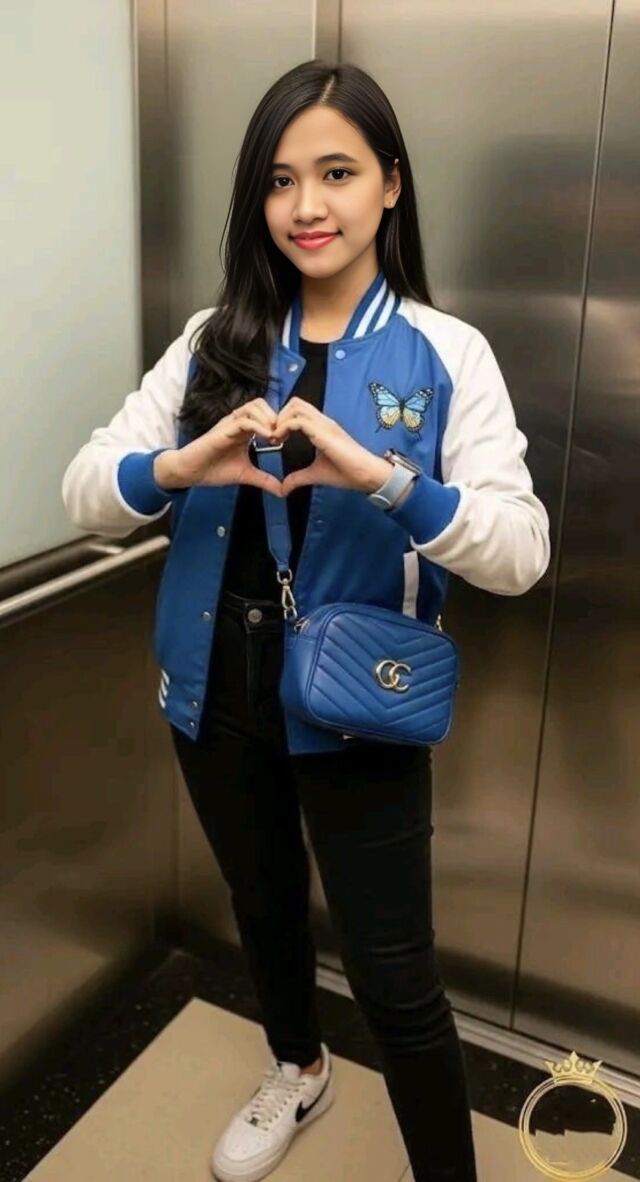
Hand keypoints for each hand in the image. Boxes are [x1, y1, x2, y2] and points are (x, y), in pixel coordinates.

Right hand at [171, 398, 284, 496]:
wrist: (190, 472)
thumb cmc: (213, 470)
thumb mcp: (245, 475)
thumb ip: (264, 479)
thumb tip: (282, 491)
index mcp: (244, 430)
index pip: (265, 414)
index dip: (278, 423)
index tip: (285, 439)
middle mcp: (237, 423)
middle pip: (261, 404)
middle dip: (275, 417)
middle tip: (281, 436)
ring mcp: (230, 424)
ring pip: (253, 407)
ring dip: (268, 419)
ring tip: (274, 437)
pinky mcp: (223, 429)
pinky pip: (243, 420)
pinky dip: (258, 426)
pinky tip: (267, 438)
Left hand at [265, 397, 391, 495]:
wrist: (366, 474)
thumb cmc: (347, 472)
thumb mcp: (315, 474)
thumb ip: (298, 478)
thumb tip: (283, 488)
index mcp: (322, 428)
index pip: (298, 410)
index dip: (283, 420)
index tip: (275, 439)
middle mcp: (323, 422)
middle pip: (295, 402)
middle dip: (279, 416)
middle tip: (273, 436)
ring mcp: (324, 424)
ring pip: (296, 406)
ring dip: (280, 420)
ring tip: (275, 438)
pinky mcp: (324, 432)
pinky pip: (298, 421)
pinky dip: (283, 428)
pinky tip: (279, 442)